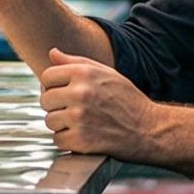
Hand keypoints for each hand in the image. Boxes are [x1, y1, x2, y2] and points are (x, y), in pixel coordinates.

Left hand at [38, 48, 157, 157]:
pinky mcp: (80, 140)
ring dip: (62, 124)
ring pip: (50, 121)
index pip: (47, 76)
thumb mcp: (106, 73)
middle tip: (74, 110)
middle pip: (45, 99)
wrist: (148, 129)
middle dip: (56, 106)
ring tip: (82, 123)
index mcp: (84, 73)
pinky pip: (58, 139)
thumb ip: (76, 62)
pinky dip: (68, 140)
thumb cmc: (127, 99)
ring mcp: (79, 118)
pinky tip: (84, 135)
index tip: (65, 93)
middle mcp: (80, 93)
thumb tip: (52, 53)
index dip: (53, 86)